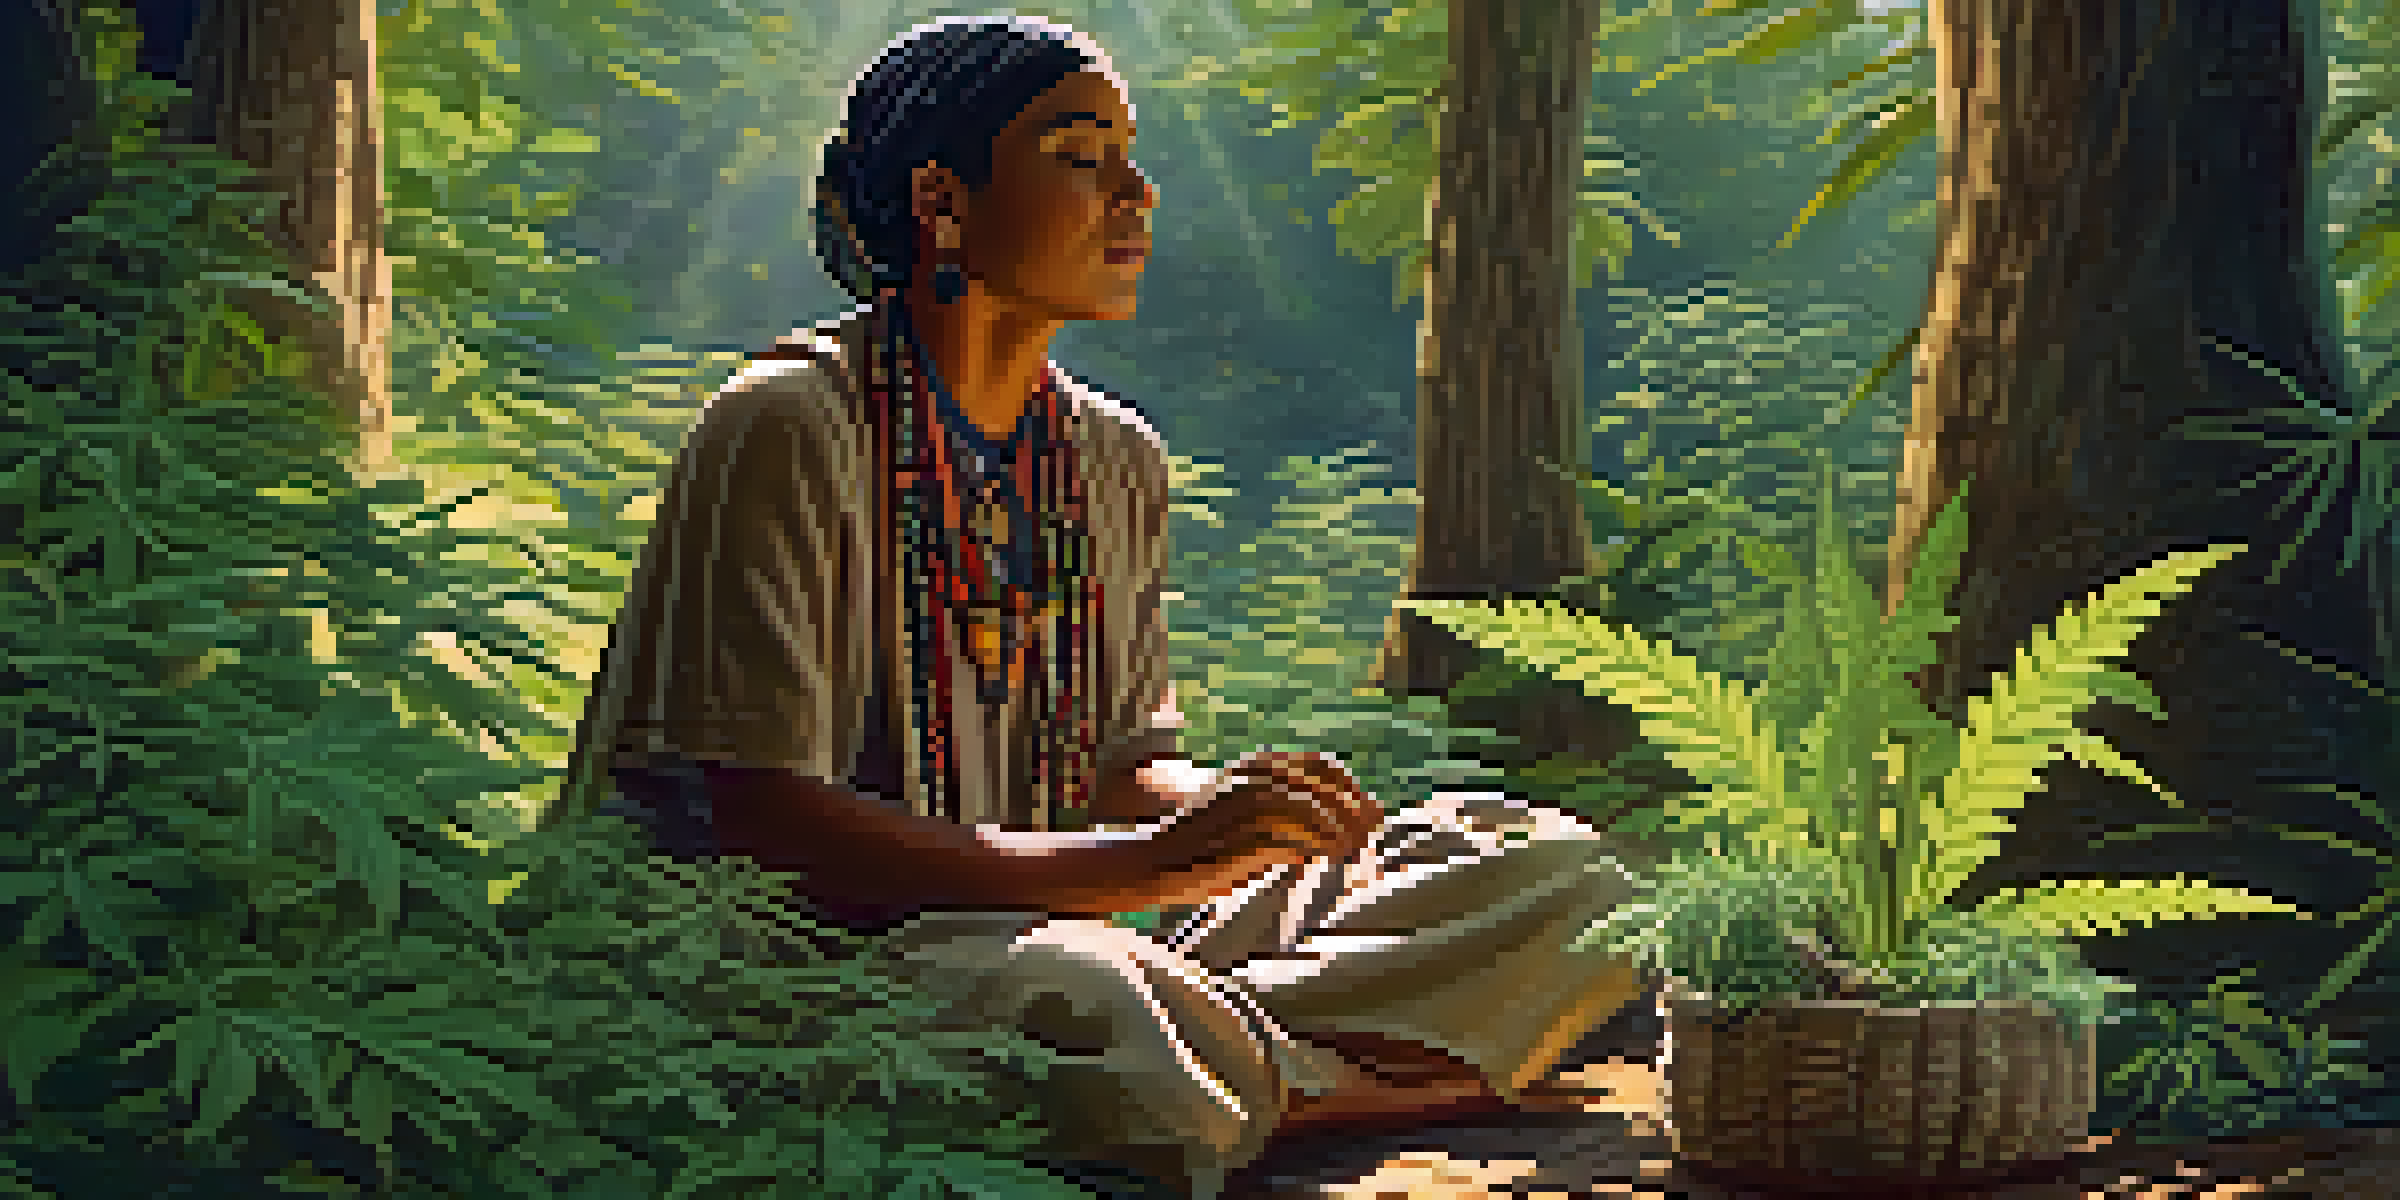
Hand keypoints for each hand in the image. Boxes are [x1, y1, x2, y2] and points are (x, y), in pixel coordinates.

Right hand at [1217, 751, 1381, 861]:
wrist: (1158, 859)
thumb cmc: (1203, 842)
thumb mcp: (1242, 811)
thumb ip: (1280, 808)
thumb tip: (1331, 824)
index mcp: (1255, 767)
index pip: (1318, 766)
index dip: (1349, 785)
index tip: (1369, 807)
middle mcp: (1256, 779)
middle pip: (1324, 788)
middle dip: (1355, 808)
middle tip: (1375, 828)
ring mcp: (1252, 807)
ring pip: (1317, 813)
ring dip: (1345, 829)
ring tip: (1360, 846)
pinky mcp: (1250, 837)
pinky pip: (1301, 840)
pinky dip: (1325, 849)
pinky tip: (1337, 857)